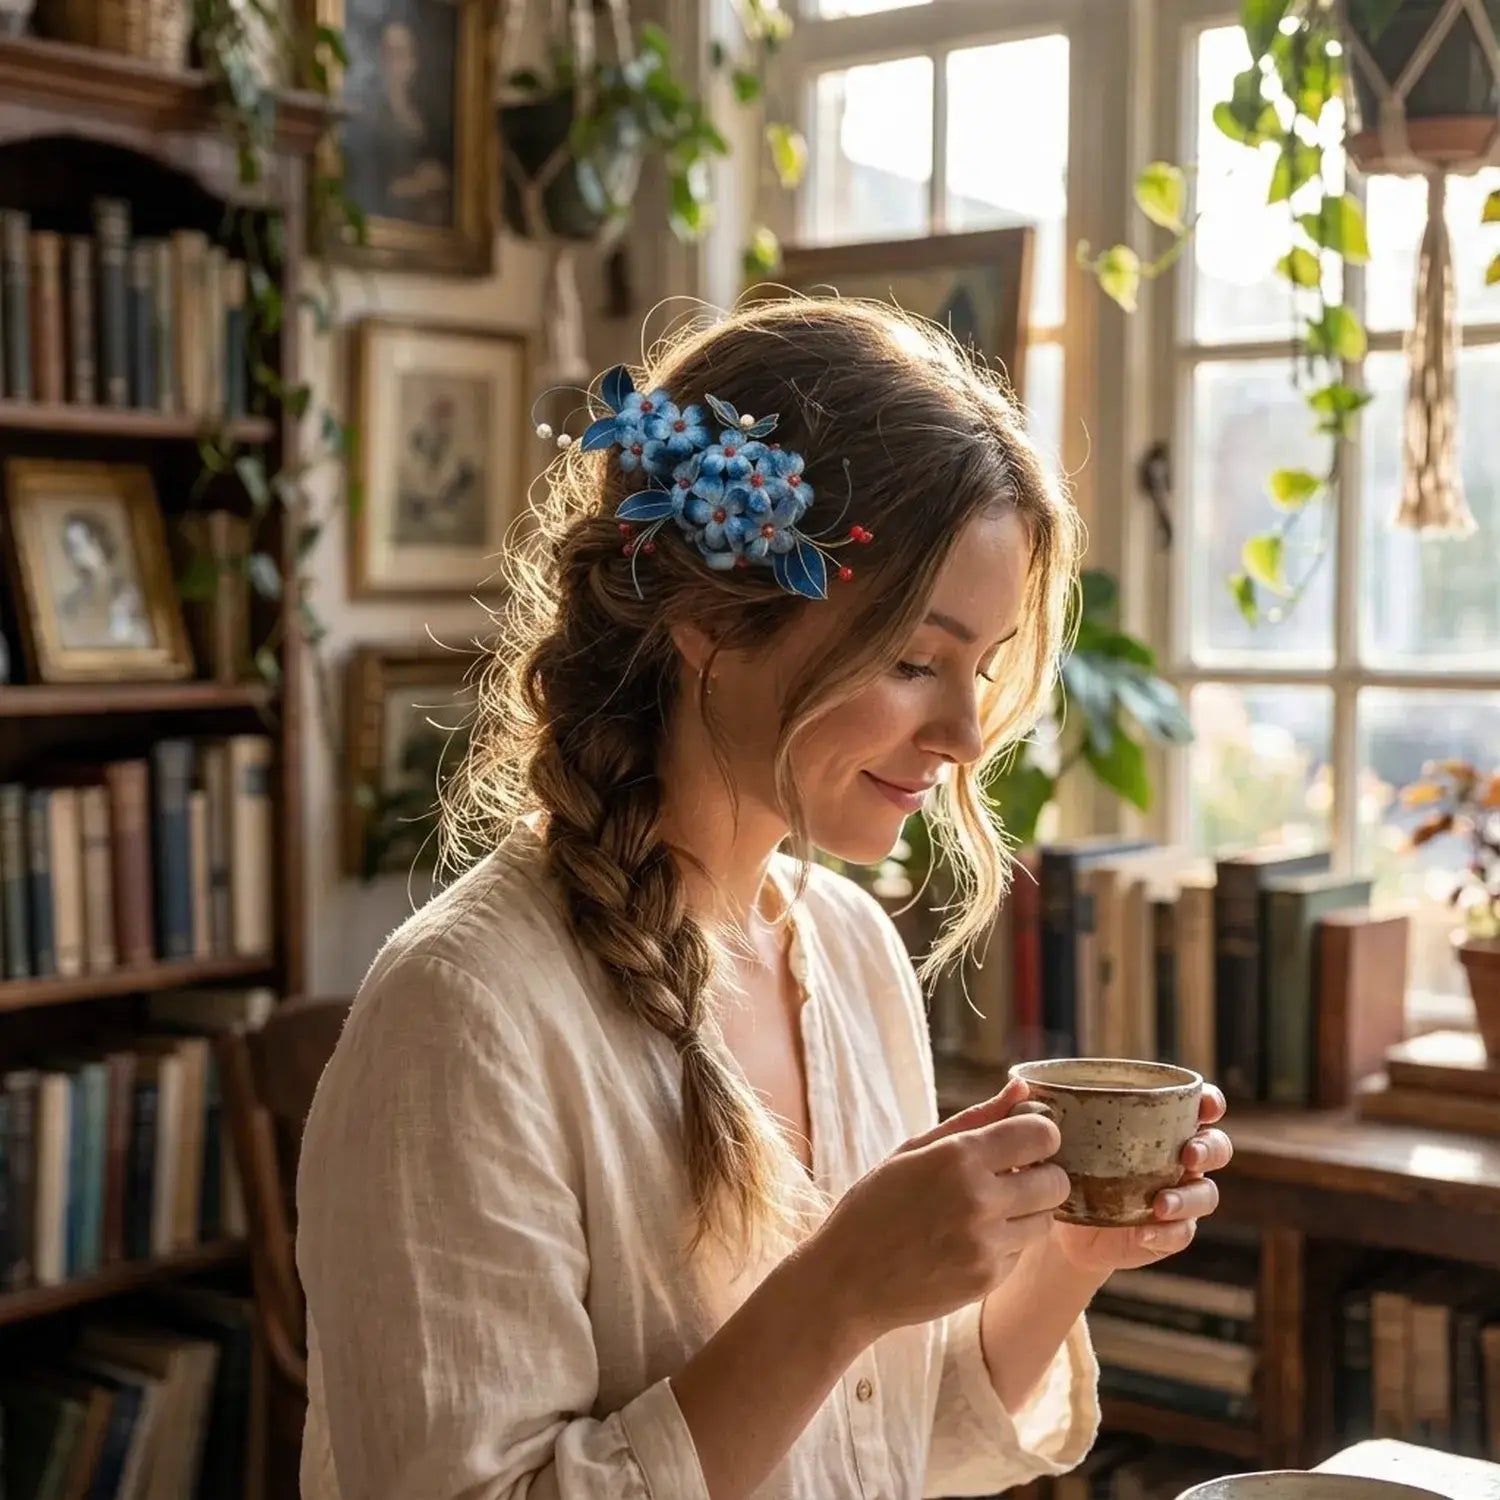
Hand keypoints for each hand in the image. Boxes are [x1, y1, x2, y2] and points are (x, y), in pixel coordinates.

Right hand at [805, 1078, 1069, 1346]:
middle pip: (1057, 1181)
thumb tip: (1021, 1089)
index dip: (1041, 1135)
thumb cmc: (875, 1205)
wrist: (846, 1280)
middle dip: (1043, 1175)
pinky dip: (1006, 1244)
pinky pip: (1021, 1252)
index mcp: (957, 1157)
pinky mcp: (988, 1280)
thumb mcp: (913, 1150)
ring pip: (1046, 1220)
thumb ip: (974, 1118)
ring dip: (1028, 1212)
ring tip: (989, 1211)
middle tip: (1014, 1178)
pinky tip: (968, 1241)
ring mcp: (985, 1244)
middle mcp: (978, 1199)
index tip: (1027, 1142)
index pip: (1041, 1135)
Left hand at [1050, 1085, 1231, 1277]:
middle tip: (1186, 1155)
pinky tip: (1144, 1232)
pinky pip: (1182, 1233)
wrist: (1062, 1227)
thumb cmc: (1064, 1167)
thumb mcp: (1051, 1141)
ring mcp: (1178, 1196)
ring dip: (1189, 1197)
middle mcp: (1177, 1159)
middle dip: (1209, 1148)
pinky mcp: (1168, 1232)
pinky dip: (1166, 1233)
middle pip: (1216, 1147)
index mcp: (1159, 1124)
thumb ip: (1036, 1115)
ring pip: (1206, 1193)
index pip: (1199, 1106)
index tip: (1205, 1105)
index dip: (1210, 1102)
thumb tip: (1016, 1085)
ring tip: (1161, 1204)